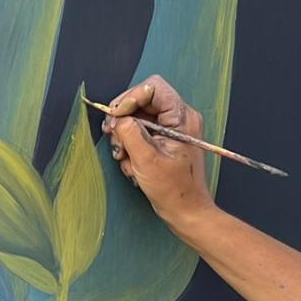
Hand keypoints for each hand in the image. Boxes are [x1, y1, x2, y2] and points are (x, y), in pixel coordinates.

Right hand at [102, 75, 213, 226]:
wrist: (187, 212)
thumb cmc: (175, 191)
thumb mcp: (146, 160)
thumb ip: (130, 132)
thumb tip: (117, 117)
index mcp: (182, 117)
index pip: (152, 88)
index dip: (130, 98)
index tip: (116, 118)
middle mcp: (179, 118)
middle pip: (141, 101)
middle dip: (123, 120)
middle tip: (113, 137)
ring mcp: (172, 129)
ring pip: (137, 117)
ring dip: (124, 136)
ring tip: (124, 157)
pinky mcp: (164, 140)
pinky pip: (140, 132)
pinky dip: (130, 146)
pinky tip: (132, 164)